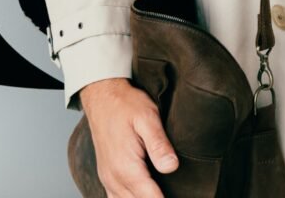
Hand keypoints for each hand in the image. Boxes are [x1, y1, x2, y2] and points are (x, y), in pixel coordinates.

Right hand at [79, 77, 178, 197]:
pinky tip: (140, 194)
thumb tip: (172, 167)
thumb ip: (159, 144)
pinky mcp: (106, 174)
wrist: (102, 96)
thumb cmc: (126, 104)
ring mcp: (108, 178)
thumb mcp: (147, 118)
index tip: (181, 196)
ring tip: (160, 193)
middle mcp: (114, 178)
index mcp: (126, 167)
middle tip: (176, 192)